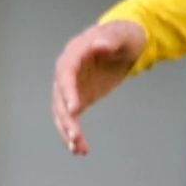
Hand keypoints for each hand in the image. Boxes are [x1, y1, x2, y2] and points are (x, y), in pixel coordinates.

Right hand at [50, 17, 147, 156]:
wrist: (124, 42)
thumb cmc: (123, 36)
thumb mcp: (122, 35)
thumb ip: (110, 40)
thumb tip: (99, 44)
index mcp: (75, 53)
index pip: (66, 73)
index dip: (68, 91)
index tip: (75, 109)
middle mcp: (66, 71)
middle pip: (60, 97)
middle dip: (66, 118)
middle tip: (75, 136)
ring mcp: (71, 86)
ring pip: (63, 112)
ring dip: (68, 131)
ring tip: (79, 149)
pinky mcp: (78, 97)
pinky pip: (72, 118)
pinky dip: (74, 133)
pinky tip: (81, 150)